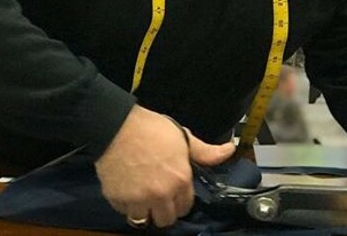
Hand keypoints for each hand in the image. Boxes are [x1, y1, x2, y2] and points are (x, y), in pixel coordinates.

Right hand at [94, 105, 234, 227]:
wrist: (116, 126)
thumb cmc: (152, 129)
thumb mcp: (183, 137)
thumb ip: (205, 152)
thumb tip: (229, 150)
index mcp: (180, 180)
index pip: (186, 207)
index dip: (181, 199)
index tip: (174, 190)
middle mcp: (161, 195)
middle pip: (167, 219)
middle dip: (164, 209)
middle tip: (158, 194)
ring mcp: (138, 200)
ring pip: (145, 219)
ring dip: (144, 210)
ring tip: (142, 194)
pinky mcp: (118, 200)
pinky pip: (125, 211)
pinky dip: (126, 204)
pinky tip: (128, 188)